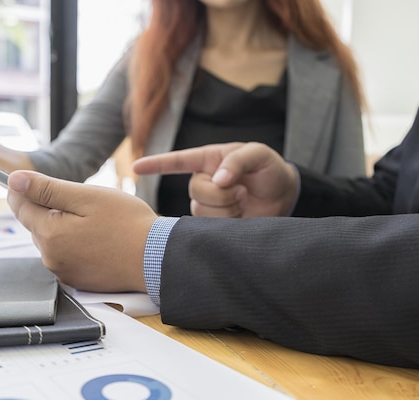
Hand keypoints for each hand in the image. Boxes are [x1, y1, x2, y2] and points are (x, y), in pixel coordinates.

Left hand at [7, 171, 156, 292]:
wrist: (157, 259)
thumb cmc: (128, 224)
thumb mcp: (87, 196)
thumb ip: (47, 188)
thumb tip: (13, 180)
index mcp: (50, 234)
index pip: (20, 206)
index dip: (22, 189)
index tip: (28, 179)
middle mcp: (51, 257)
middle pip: (35, 224)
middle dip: (48, 208)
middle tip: (78, 199)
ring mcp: (64, 272)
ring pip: (51, 240)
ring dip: (62, 226)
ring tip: (92, 219)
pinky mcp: (78, 280)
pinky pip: (65, 255)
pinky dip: (74, 243)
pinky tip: (97, 238)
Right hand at [133, 142, 297, 217]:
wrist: (283, 196)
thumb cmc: (269, 169)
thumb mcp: (259, 154)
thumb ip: (237, 161)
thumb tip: (218, 179)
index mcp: (208, 160)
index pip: (177, 161)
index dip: (156, 164)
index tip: (135, 167)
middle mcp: (203, 181)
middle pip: (195, 190)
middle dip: (222, 193)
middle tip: (242, 190)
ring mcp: (207, 203)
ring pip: (202, 210)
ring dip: (227, 208)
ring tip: (243, 201)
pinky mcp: (214, 223)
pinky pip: (209, 226)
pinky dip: (228, 221)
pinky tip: (239, 216)